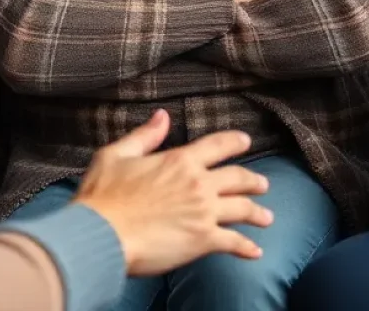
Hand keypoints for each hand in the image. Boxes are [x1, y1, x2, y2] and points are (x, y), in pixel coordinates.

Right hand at [75, 109, 271, 275]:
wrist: (100, 234)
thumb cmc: (104, 195)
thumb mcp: (118, 154)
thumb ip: (145, 136)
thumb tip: (163, 115)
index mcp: (180, 160)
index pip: (216, 146)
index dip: (234, 142)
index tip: (246, 142)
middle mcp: (198, 183)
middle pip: (237, 178)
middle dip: (253, 181)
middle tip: (263, 185)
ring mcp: (204, 212)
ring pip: (241, 209)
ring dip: (257, 213)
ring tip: (267, 217)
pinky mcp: (203, 240)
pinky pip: (233, 242)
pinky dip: (246, 247)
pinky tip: (255, 252)